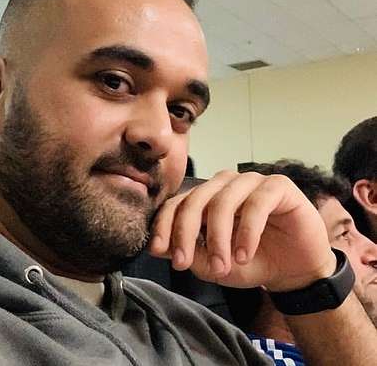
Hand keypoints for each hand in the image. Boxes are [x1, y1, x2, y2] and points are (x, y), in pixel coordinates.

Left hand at [148, 170, 336, 291]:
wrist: (294, 271)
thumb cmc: (251, 262)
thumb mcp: (214, 266)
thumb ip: (190, 254)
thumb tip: (160, 247)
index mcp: (204, 198)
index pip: (176, 204)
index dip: (164, 226)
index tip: (157, 250)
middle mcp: (224, 185)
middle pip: (194, 201)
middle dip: (185, 234)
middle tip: (185, 264)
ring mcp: (250, 182)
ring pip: (222, 202)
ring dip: (218, 238)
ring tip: (223, 267)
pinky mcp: (278, 186)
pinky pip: (256, 204)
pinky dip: (247, 232)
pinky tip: (244, 255)